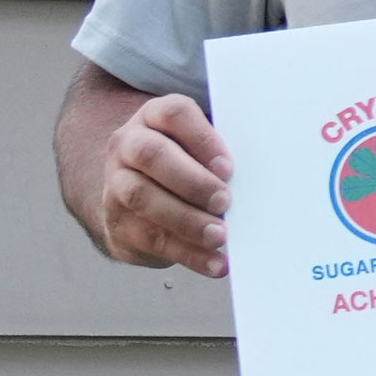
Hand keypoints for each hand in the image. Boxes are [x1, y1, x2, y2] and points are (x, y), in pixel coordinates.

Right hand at [97, 93, 234, 277]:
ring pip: (143, 198)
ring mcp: (116, 183)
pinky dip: (188, 254)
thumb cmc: (185, 164)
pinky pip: (151, 239)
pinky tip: (215, 262)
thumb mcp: (198, 149)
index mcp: (154, 117)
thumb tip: (259, 176)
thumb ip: (219, 155)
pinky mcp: (119, 223)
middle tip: (225, 201)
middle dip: (192, 180)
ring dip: (187, 220)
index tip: (228, 167)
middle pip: (152, 155)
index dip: (203, 138)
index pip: (174, 113)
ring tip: (220, 235)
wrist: (137, 199)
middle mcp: (128, 145)